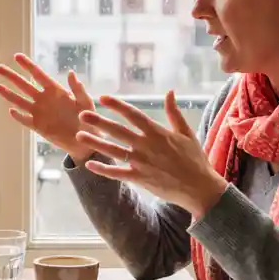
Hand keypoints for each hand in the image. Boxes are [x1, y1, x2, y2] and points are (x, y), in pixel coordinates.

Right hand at [0, 53, 99, 163]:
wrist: (86, 140)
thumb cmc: (89, 120)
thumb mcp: (86, 103)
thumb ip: (78, 89)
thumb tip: (71, 72)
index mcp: (56, 90)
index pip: (38, 74)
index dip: (27, 65)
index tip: (17, 56)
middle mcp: (44, 99)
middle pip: (24, 85)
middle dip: (12, 76)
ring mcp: (40, 113)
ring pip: (21, 101)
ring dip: (9, 95)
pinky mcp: (39, 127)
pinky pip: (26, 120)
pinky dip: (19, 116)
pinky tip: (11, 111)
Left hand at [74, 91, 227, 217]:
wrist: (199, 187)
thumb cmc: (195, 159)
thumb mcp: (186, 133)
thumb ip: (174, 112)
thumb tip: (169, 92)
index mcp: (157, 132)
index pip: (133, 115)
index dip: (117, 105)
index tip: (103, 98)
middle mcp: (146, 145)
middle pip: (118, 131)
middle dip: (99, 122)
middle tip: (82, 115)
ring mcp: (141, 162)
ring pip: (113, 150)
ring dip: (95, 143)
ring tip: (79, 136)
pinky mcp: (140, 178)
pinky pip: (117, 173)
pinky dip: (103, 169)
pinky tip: (90, 164)